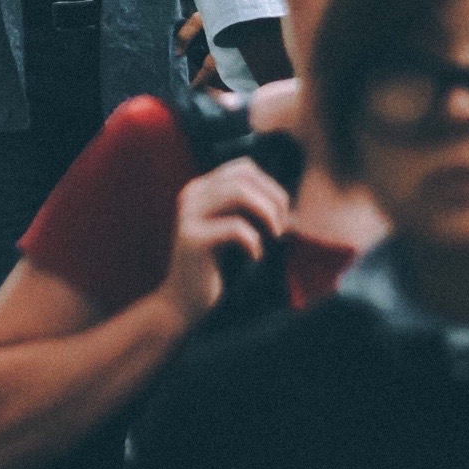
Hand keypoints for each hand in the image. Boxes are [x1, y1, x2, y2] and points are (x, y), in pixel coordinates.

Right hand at [154, 156, 293, 324]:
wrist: (183, 301)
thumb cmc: (215, 267)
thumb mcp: (232, 230)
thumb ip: (248, 210)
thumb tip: (285, 202)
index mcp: (201, 188)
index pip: (244, 168)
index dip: (270, 186)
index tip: (282, 215)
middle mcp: (192, 195)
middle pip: (243, 177)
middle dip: (273, 199)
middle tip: (282, 227)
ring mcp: (189, 214)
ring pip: (238, 193)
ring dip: (266, 213)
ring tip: (275, 236)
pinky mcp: (192, 238)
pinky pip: (235, 227)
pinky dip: (254, 240)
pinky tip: (255, 256)